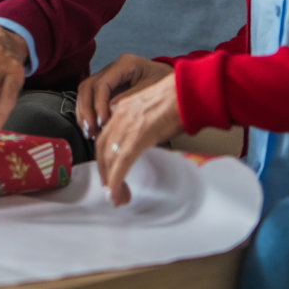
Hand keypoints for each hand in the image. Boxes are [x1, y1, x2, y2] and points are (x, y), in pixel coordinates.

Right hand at [74, 54, 172, 139]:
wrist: (178, 81)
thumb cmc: (168, 85)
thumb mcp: (154, 90)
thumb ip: (131, 99)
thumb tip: (110, 112)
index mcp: (125, 64)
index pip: (102, 84)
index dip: (98, 105)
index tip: (102, 124)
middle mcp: (113, 69)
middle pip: (87, 87)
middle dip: (86, 110)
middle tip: (90, 131)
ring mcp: (108, 78)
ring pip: (85, 93)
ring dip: (84, 114)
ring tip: (89, 133)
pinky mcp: (108, 89)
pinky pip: (91, 100)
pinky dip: (89, 115)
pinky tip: (93, 129)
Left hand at [95, 73, 182, 206]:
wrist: (186, 91)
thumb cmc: (178, 99)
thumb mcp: (152, 110)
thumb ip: (144, 124)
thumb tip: (148, 140)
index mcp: (123, 109)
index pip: (105, 136)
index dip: (104, 156)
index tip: (108, 171)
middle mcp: (120, 117)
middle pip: (102, 149)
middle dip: (104, 172)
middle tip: (110, 189)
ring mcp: (127, 127)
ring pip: (109, 159)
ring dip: (111, 181)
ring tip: (117, 197)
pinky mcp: (137, 137)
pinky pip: (121, 163)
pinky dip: (116, 180)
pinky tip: (116, 192)